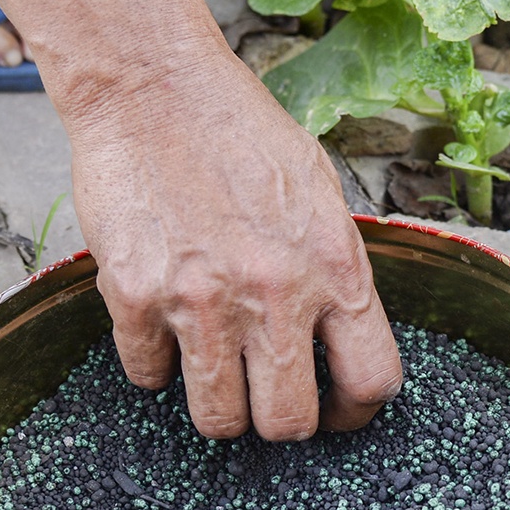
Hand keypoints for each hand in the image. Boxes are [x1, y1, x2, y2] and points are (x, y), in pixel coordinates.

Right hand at [59, 27, 403, 441]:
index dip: (355, 412)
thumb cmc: (239, 131)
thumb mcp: (319, 194)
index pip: (372, 380)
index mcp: (335, 267)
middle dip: (281, 422)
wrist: (153, 87)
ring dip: (219, 406)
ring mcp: (203, 301)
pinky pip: (148, 376)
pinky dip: (155, 365)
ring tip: (215, 370)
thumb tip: (343, 335)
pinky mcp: (137, 297)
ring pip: (219, 419)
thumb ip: (334, 269)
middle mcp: (275, 293)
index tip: (338, 411)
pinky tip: (162, 329)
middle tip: (268, 400)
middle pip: (289, 422)